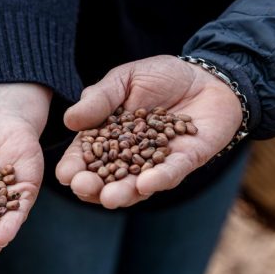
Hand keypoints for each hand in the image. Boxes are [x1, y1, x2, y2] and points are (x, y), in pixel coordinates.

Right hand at [56, 55, 242, 207]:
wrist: (208, 75)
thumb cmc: (162, 76)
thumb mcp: (124, 79)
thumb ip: (99, 98)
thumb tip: (69, 120)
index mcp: (107, 136)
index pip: (86, 156)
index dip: (74, 166)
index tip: (66, 174)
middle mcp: (128, 156)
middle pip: (106, 178)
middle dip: (93, 187)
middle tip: (83, 188)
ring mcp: (155, 163)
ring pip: (136, 185)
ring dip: (123, 193)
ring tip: (110, 198)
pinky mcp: (185, 162)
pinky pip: (171, 173)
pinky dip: (158, 179)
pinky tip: (145, 184)